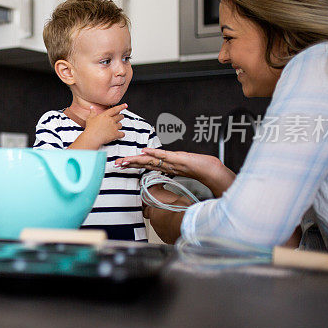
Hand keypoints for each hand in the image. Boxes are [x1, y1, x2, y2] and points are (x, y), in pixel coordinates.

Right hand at [70, 104, 125, 149]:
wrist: (92, 137)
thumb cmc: (91, 128)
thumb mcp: (90, 118)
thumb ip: (92, 112)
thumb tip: (91, 108)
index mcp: (105, 115)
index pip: (115, 109)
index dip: (121, 107)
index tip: (125, 105)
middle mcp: (111, 120)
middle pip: (119, 117)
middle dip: (121, 117)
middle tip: (121, 117)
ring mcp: (114, 127)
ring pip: (120, 125)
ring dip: (119, 126)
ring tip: (117, 127)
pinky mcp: (115, 134)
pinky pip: (122, 134)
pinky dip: (121, 134)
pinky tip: (120, 134)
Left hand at [114, 148, 235, 197]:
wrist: (210, 169)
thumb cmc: (197, 169)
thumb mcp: (179, 174)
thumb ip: (169, 173)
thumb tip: (160, 177)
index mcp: (165, 164)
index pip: (145, 163)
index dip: (132, 163)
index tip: (121, 164)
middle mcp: (166, 160)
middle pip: (144, 160)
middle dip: (129, 161)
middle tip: (116, 163)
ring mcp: (171, 159)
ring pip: (151, 158)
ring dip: (136, 158)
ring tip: (124, 160)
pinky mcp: (178, 158)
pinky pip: (164, 155)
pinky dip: (154, 153)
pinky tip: (145, 151)